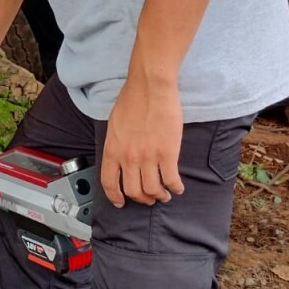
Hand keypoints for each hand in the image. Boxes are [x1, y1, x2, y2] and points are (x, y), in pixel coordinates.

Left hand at [101, 78, 183, 206]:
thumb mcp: (115, 124)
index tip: (121, 202)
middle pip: (133, 190)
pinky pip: (171, 180)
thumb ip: (117, 144)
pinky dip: (175, 187)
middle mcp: (128, 157)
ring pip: (152, 190)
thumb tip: (121, 157)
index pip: (109, 182)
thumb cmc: (132, 99)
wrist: (150, 87)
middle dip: (142, 199)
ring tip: (164, 194)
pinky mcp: (168, 153)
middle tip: (149, 198)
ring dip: (159, 196)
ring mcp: (148, 157)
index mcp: (113, 149)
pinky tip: (178, 187)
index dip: (115, 196)